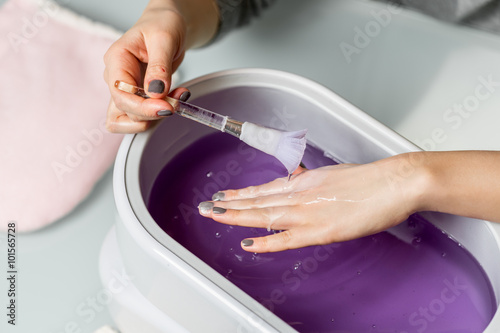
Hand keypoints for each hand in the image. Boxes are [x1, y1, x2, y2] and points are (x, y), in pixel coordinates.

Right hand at [103, 0, 217, 132]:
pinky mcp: (137, 97)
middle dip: (152, 112)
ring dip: (154, 117)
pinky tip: (175, 99)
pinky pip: (142, 116)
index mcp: (117, 60)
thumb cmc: (162, 25)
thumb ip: (159, 66)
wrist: (167, 25)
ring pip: (127, 119)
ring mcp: (125, 89)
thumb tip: (155, 92)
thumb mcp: (164, 39)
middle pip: (124, 110)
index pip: (120, 94)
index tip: (167, 107)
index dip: (143, 107)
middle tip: (177, 102)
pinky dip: (159, 114)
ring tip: (176, 99)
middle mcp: (116, 77)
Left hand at [199, 154, 424, 252]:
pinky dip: (266, 242)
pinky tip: (248, 243)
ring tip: (215, 216)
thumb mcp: (333, 175)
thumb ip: (313, 181)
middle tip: (206, 206)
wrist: (392, 183)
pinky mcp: (321, 230)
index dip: (243, 194)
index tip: (225, 196)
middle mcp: (300, 195)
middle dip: (230, 204)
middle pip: (258, 201)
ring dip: (237, 217)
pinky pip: (287, 239)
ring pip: (264, 216)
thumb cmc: (369, 179)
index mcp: (304, 182)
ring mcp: (308, 213)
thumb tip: (298, 179)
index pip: (265, 189)